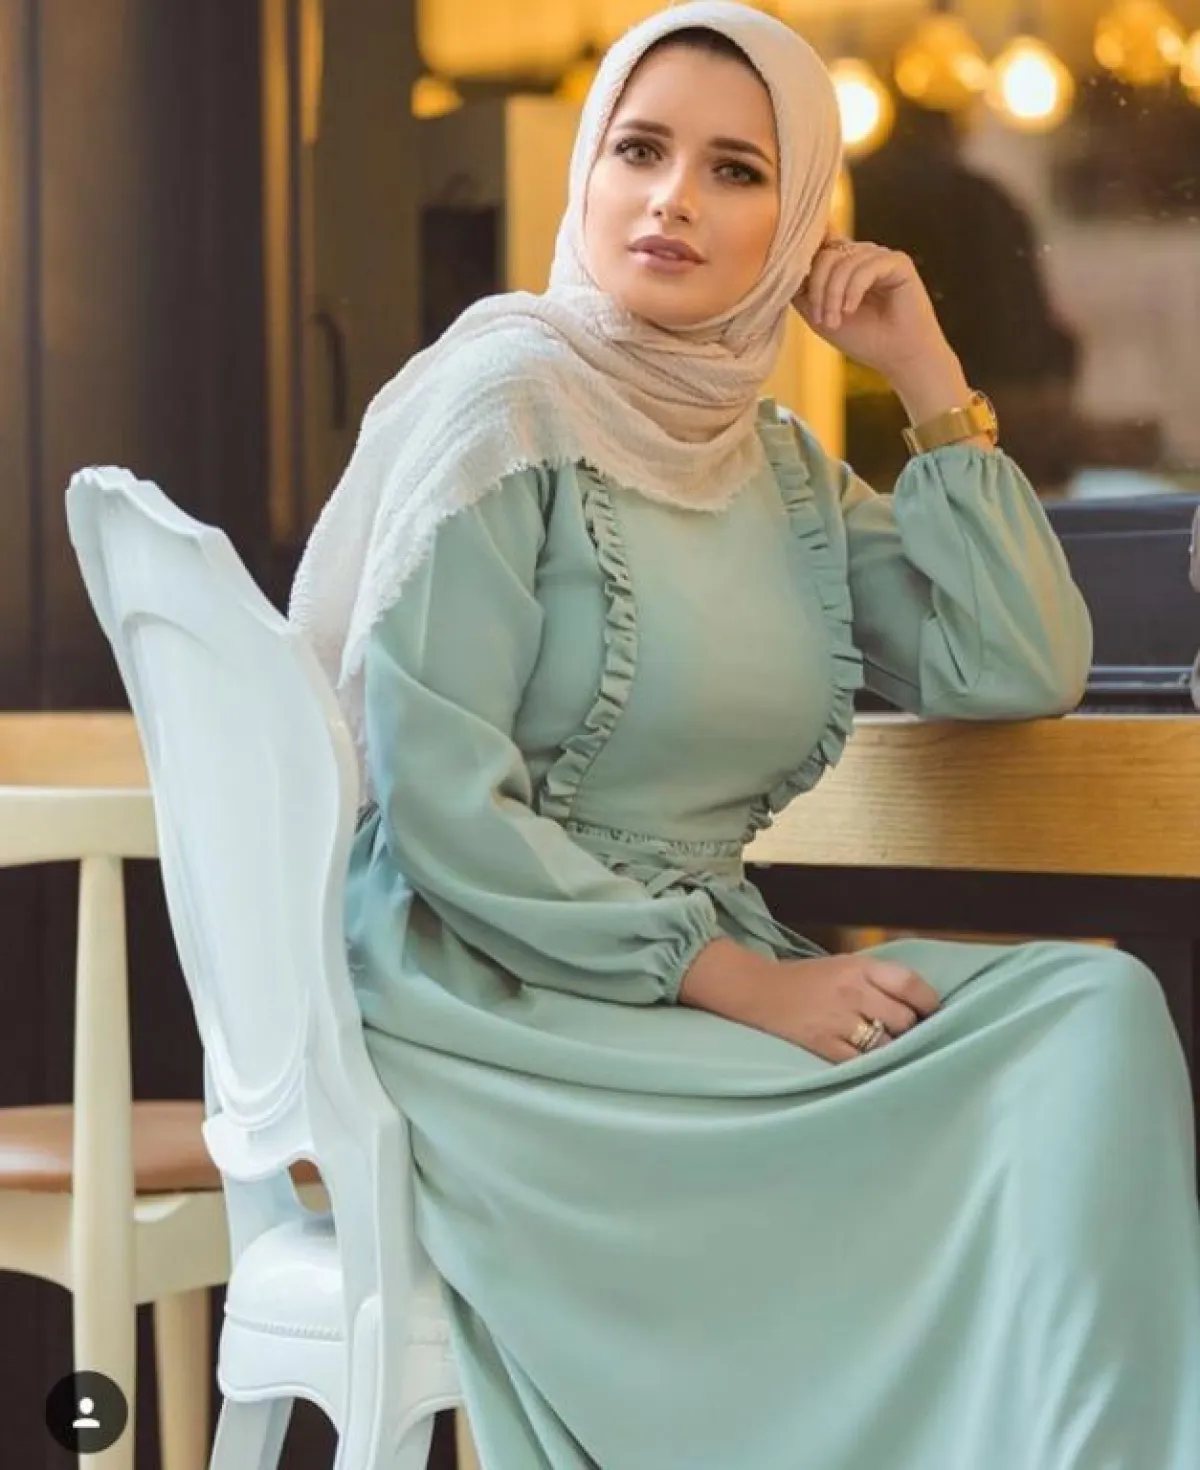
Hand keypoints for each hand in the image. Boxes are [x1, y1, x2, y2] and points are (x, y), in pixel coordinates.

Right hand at [747, 952, 940, 1062]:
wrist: (759, 990)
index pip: (911, 984)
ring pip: (887, 1044)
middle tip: (901, 1032)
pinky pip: (862, 1062)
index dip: (929, 1002)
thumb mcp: (846, 964)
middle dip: (907, 1028)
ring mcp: (838, 1019)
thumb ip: (879, 979)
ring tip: (881, 1046)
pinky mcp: (824, 1044)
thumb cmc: (808, 978)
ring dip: (889, 1049)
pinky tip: (865, 1059)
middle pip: (904, 1019)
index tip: (930, 1013)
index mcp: (860, 967)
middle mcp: (852, 991)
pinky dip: (868, 1063)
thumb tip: (920, 1002)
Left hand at [792, 234, 948, 380]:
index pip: (816, 253)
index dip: (806, 276)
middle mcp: (861, 256)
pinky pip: (866, 267)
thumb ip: (803, 292)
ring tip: (835, 321)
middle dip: (818, 288)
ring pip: (844, 262)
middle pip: (826, 255)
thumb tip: (783, 269)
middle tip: (822, 319)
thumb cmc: (863, 338)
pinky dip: (853, 290)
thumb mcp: (820, 316)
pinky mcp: (898, 262)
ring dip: (834, 295)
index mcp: (843, 265)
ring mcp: (879, 257)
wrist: (897, 357)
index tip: (810, 310)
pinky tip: (851, 310)